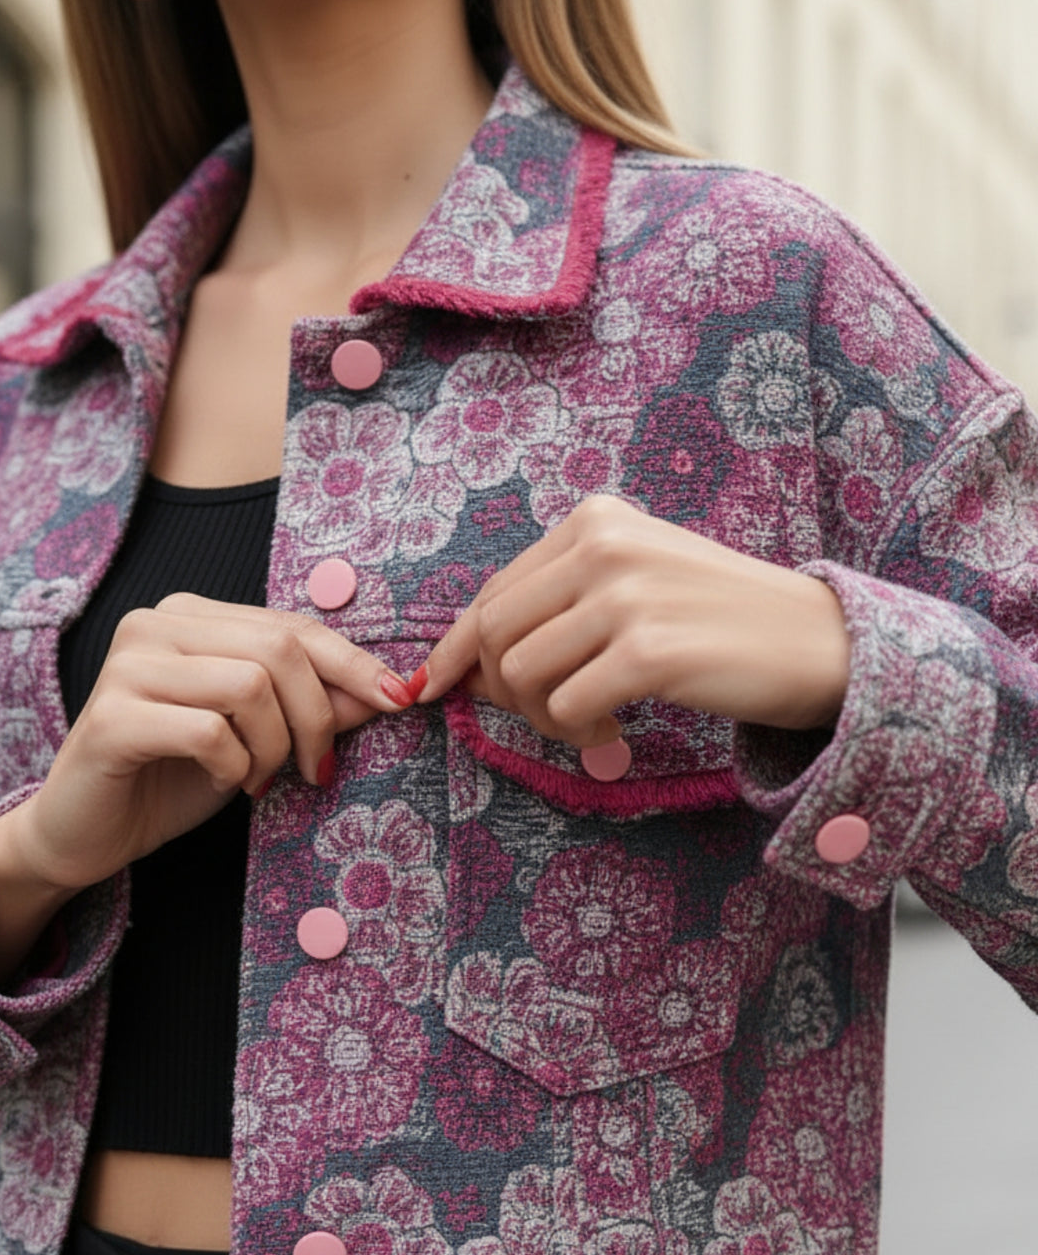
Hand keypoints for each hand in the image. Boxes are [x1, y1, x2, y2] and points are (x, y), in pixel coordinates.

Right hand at [14, 595, 416, 893]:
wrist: (88, 832)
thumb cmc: (176, 777)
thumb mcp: (261, 736)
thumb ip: (314, 705)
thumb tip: (389, 688)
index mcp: (192, 615)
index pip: (293, 626)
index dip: (354, 663)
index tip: (400, 699)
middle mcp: (155, 624)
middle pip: (279, 649)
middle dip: (317, 716)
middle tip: (316, 769)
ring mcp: (128, 666)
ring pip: (250, 686)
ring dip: (274, 746)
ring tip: (257, 777)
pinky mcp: (111, 717)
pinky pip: (210, 731)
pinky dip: (235, 766)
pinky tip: (225, 782)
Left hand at [418, 495, 849, 743]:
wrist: (819, 641)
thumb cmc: (720, 619)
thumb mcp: (636, 580)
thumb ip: (559, 604)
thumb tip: (467, 663)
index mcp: (595, 520)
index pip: (494, 591)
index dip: (458, 649)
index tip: (435, 687)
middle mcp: (604, 545)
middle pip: (496, 633)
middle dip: (503, 690)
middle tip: (549, 716)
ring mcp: (627, 596)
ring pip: (523, 673)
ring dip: (544, 717)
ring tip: (591, 724)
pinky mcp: (649, 651)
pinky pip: (568, 707)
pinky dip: (580, 734)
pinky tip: (616, 733)